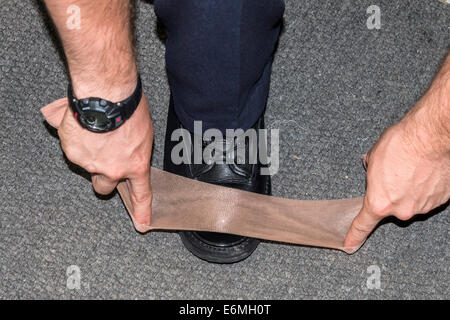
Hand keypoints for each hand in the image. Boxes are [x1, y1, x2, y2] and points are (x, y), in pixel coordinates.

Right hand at [58, 94, 153, 232]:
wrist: (107, 96)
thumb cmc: (130, 107)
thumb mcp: (142, 130)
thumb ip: (131, 145)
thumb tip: (124, 151)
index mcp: (136, 165)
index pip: (141, 194)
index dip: (141, 211)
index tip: (142, 224)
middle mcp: (113, 170)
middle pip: (105, 187)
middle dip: (104, 176)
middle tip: (105, 156)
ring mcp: (91, 164)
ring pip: (87, 166)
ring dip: (89, 152)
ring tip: (95, 129)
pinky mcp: (73, 152)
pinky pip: (73, 148)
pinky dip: (75, 138)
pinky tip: (83, 123)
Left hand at [344, 118, 449, 251]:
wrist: (430, 137)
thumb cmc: (401, 144)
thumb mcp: (373, 157)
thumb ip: (371, 172)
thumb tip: (372, 169)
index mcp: (379, 202)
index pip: (363, 225)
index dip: (355, 236)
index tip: (350, 245)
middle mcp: (401, 210)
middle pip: (391, 207)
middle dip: (391, 192)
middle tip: (394, 172)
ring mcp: (422, 207)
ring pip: (410, 201)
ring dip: (409, 188)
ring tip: (411, 167)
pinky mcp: (440, 200)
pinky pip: (427, 196)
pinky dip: (425, 186)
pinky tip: (424, 170)